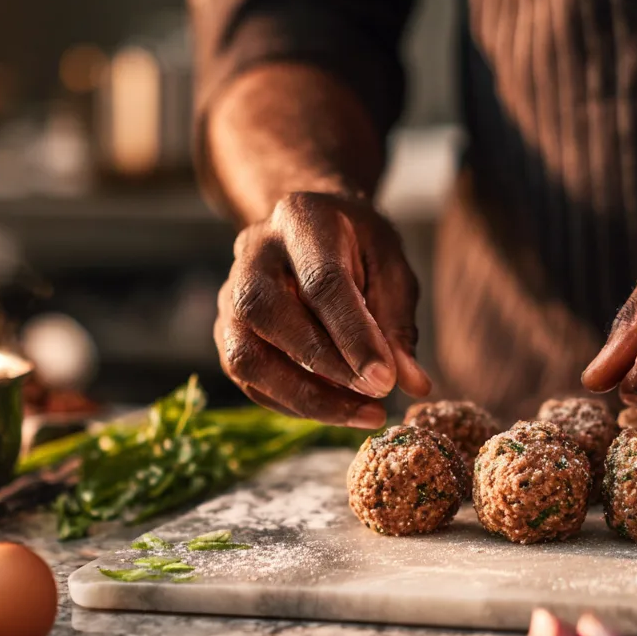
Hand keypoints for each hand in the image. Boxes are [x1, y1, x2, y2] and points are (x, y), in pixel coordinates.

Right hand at [215, 192, 431, 425]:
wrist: (307, 228)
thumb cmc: (356, 246)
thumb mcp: (390, 266)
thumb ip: (397, 322)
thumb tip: (411, 384)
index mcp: (301, 220)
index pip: (322, 283)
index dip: (354, 337)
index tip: (386, 381)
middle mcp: (252, 253)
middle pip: (270, 315)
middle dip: (326, 368)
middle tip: (377, 397)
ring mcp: (229, 293)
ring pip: (247, 356)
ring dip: (305, 398)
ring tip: (360, 414)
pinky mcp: (225, 330)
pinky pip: (248, 378)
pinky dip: (292, 403)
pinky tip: (335, 408)